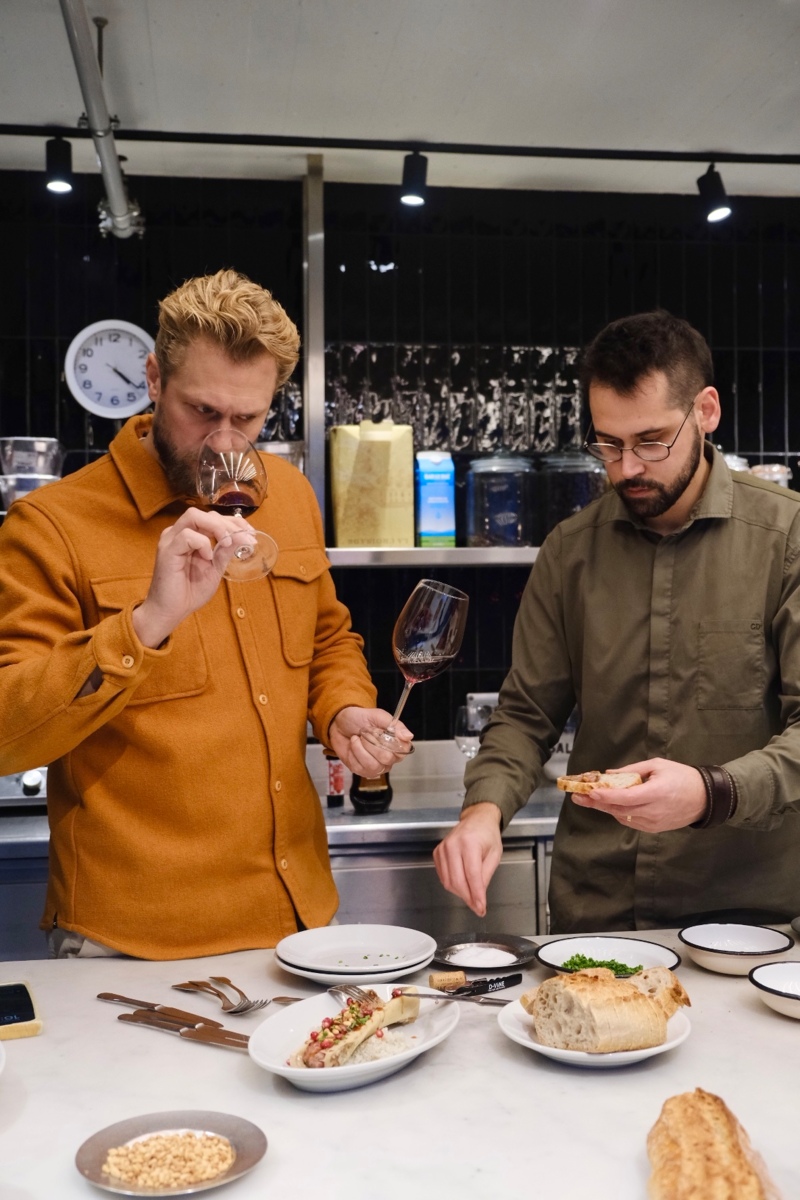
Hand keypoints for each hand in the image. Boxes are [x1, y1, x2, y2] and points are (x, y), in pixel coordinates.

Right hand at [132, 506, 255, 647]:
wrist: (171, 611)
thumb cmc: (190, 591)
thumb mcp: (215, 569)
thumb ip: (226, 551)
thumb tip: (244, 537)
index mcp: (190, 535)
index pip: (212, 517)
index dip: (233, 521)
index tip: (250, 532)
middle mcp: (178, 533)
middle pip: (205, 513)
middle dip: (228, 523)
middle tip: (244, 537)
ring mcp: (171, 540)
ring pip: (194, 516)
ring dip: (216, 527)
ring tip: (227, 543)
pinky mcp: (167, 551)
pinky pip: (186, 536)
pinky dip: (202, 543)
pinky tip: (208, 557)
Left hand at [329, 707, 413, 776]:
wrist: (340, 724)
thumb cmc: (360, 719)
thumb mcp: (378, 716)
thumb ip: (395, 725)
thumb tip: (409, 736)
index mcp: (396, 744)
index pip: (403, 751)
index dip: (392, 743)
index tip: (382, 732)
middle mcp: (389, 758)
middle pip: (387, 758)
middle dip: (372, 743)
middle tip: (365, 733)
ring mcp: (376, 766)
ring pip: (372, 765)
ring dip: (360, 749)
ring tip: (357, 739)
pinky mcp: (362, 771)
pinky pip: (359, 767)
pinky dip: (353, 753)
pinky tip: (353, 746)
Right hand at [433, 803, 502, 917]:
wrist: (476, 820)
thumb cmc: (488, 836)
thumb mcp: (494, 855)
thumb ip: (486, 876)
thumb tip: (478, 897)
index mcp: (470, 843)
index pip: (472, 875)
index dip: (476, 895)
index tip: (481, 908)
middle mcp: (453, 845)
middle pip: (457, 881)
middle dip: (468, 898)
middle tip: (477, 907)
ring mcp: (442, 849)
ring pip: (448, 881)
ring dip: (460, 893)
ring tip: (472, 895)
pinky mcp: (437, 853)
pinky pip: (442, 876)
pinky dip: (452, 884)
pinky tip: (462, 884)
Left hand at [569, 757, 706, 831]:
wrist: (705, 798)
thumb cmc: (682, 777)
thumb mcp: (657, 766)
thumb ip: (632, 771)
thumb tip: (609, 774)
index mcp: (656, 793)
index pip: (625, 798)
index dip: (605, 796)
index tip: (589, 791)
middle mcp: (653, 811)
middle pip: (618, 809)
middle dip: (596, 803)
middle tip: (577, 796)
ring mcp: (653, 823)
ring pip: (622, 817)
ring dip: (605, 808)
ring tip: (588, 799)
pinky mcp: (654, 829)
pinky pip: (631, 822)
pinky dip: (618, 813)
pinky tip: (609, 805)